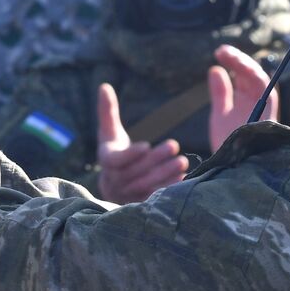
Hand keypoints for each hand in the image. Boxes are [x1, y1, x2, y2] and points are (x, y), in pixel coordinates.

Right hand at [95, 82, 188, 203]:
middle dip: (155, 160)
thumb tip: (105, 86)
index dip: (130, 154)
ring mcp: (126, 195)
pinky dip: (169, 188)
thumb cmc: (115, 151)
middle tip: (174, 146)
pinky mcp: (139, 204)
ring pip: (146, 185)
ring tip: (183, 161)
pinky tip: (184, 178)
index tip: (146, 145)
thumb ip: (108, 111)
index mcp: (106, 161)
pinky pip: (154, 198)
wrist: (115, 184)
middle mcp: (113, 181)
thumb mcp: (109, 132)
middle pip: (135, 172)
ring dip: (165, 174)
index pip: (114, 161)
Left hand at [207, 44, 278, 151]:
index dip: (234, 62)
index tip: (219, 52)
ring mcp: (265, 110)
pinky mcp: (269, 119)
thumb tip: (215, 69)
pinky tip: (242, 68)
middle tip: (221, 51)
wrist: (233, 170)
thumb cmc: (229, 146)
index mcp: (249, 101)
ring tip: (227, 55)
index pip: (245, 76)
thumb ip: (220, 93)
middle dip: (238, 60)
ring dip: (245, 65)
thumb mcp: (220, 115)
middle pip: (253, 75)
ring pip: (261, 80)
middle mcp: (259, 104)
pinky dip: (257, 79)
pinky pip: (268, 94)